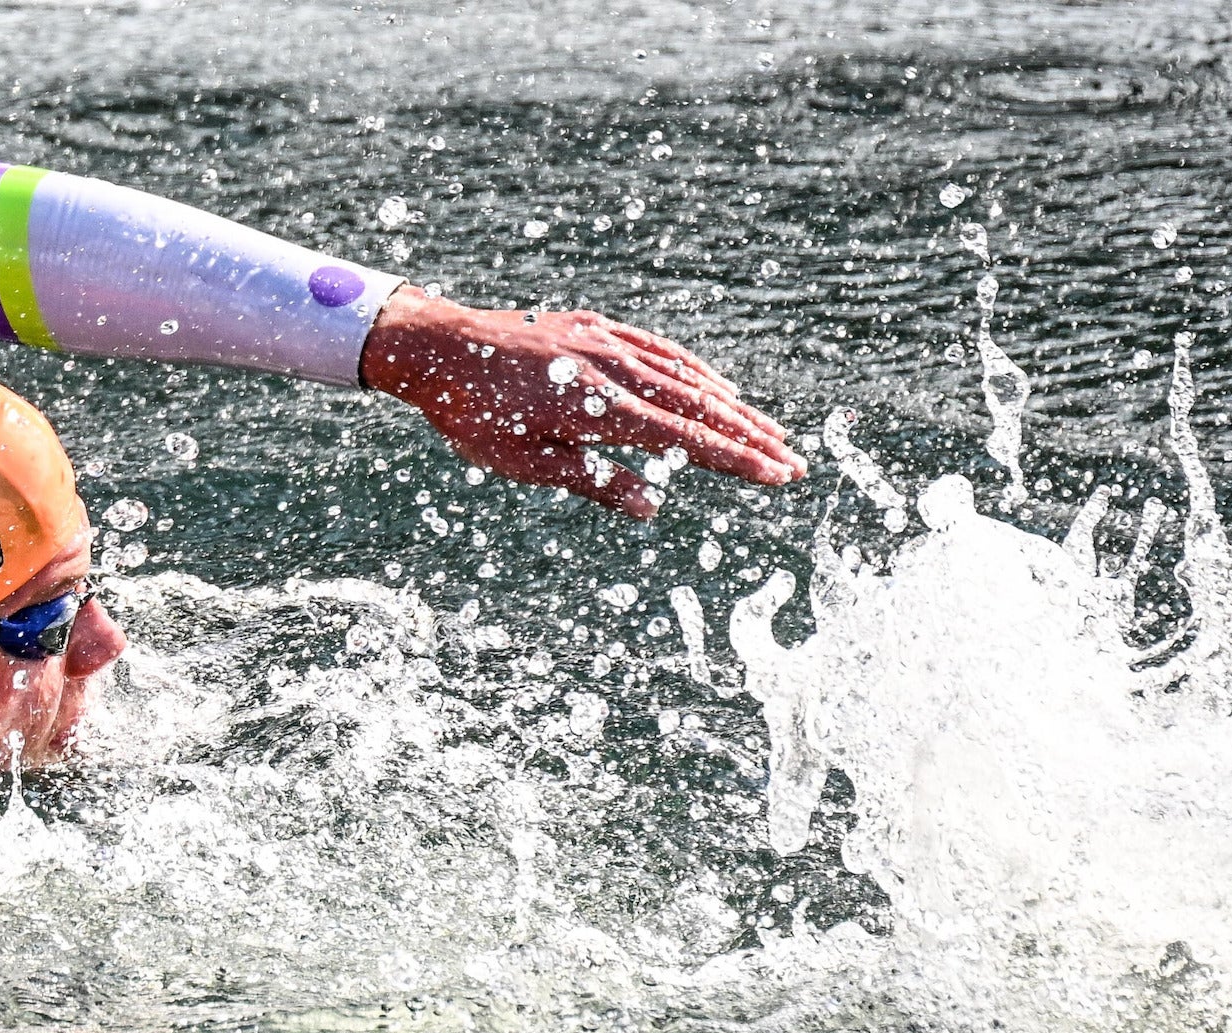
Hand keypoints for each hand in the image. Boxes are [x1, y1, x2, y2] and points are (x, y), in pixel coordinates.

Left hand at [360, 287, 801, 519]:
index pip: (686, 440)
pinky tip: (715, 386)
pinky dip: (693, 370)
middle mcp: (613, 369)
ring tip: (768, 431)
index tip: (777, 476)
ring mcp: (607, 343)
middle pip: (700, 405)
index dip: (737, 459)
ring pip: (686, 375)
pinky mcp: (595, 328)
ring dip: (732, 405)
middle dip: (751, 436)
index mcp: (598, 408)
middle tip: (793, 462)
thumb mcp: (524, 462)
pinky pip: (658, 349)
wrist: (437, 348)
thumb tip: (650, 505)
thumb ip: (592, 480)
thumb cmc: (473, 414)